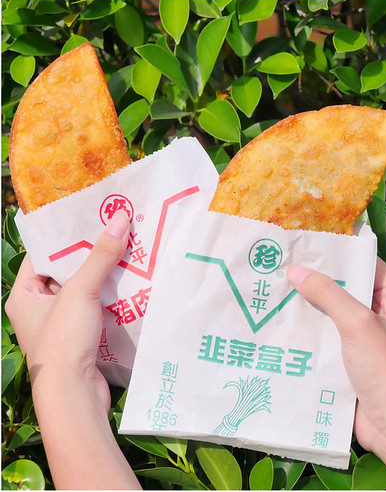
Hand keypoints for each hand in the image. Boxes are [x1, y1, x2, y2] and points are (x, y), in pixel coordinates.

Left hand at [5, 210, 139, 488]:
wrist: (73, 393)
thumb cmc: (63, 341)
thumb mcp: (80, 291)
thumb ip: (100, 256)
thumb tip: (120, 218)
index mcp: (24, 295)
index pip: (43, 256)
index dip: (65, 237)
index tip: (90, 219)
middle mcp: (38, 310)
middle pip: (67, 273)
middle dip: (92, 256)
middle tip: (117, 233)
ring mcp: (61, 326)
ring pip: (86, 292)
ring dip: (106, 277)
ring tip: (131, 254)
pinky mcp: (82, 340)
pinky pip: (98, 311)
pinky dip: (114, 299)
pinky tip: (134, 286)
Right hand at [288, 259, 385, 475]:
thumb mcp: (358, 324)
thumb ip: (329, 295)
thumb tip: (298, 270)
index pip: (366, 267)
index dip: (341, 256)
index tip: (311, 247)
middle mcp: (377, 317)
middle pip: (344, 292)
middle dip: (317, 284)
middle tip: (284, 268)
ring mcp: (361, 341)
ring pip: (330, 318)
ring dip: (307, 311)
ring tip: (275, 294)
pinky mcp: (346, 363)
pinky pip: (323, 344)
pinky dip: (306, 337)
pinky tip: (280, 329)